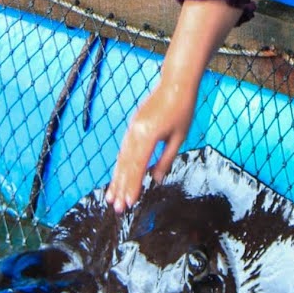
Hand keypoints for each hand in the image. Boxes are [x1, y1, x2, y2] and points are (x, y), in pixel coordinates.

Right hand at [107, 77, 198, 212]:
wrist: (175, 84)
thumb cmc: (182, 110)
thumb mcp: (179, 137)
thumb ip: (166, 159)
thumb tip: (156, 179)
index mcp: (148, 135)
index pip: (137, 166)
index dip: (132, 186)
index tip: (129, 203)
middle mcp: (135, 133)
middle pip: (125, 165)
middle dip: (121, 188)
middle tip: (117, 208)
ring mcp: (131, 129)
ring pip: (121, 158)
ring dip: (116, 179)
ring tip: (111, 197)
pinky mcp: (132, 127)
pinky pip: (123, 149)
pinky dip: (119, 165)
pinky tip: (117, 177)